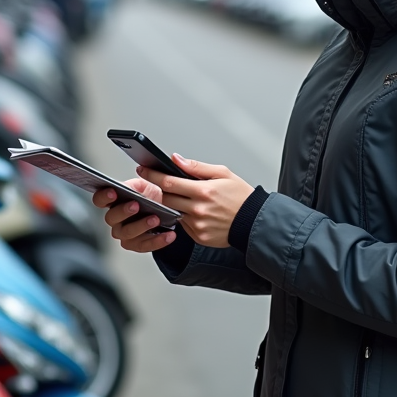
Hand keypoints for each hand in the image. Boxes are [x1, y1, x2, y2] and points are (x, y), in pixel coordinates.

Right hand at [92, 178, 178, 252]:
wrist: (166, 210)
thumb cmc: (150, 196)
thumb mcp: (144, 186)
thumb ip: (134, 185)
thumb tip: (131, 182)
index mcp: (113, 201)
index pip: (99, 199)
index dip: (103, 196)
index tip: (113, 192)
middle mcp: (115, 219)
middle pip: (111, 218)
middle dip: (123, 211)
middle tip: (136, 205)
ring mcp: (124, 233)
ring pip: (127, 233)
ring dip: (141, 226)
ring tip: (155, 219)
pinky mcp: (137, 244)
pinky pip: (144, 245)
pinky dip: (158, 240)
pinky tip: (169, 234)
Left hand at [139, 154, 253, 248]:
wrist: (253, 221)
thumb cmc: (240, 196)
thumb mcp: (222, 173)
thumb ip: (196, 167)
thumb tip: (176, 159)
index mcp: (204, 190)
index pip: (169, 182)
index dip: (152, 175)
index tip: (143, 170)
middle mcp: (198, 209)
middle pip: (166, 198)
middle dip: (161, 190)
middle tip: (164, 184)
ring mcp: (198, 225)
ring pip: (174, 212)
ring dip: (174, 204)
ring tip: (188, 199)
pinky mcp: (199, 236)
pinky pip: (183, 225)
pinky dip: (185, 217)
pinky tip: (197, 212)